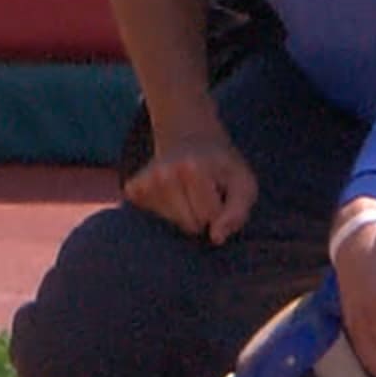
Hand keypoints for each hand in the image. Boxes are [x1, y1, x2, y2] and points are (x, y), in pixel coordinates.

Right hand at [122, 127, 256, 242]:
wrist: (190, 138)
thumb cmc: (221, 167)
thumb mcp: (243, 183)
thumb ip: (237, 212)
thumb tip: (216, 238)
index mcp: (191, 167)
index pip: (210, 216)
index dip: (220, 210)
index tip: (220, 191)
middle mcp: (162, 173)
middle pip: (189, 224)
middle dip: (202, 215)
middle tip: (205, 192)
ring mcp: (143, 181)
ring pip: (171, 226)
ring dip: (184, 216)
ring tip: (189, 192)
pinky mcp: (132, 189)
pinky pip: (152, 220)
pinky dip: (165, 214)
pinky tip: (171, 195)